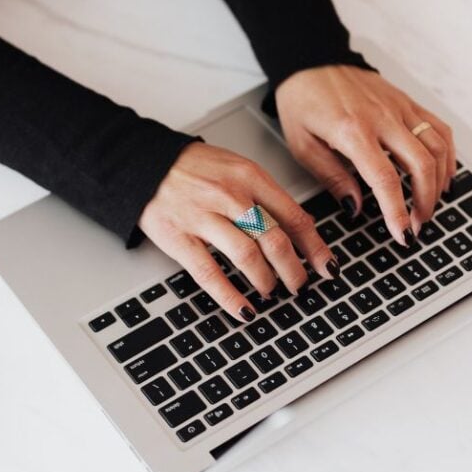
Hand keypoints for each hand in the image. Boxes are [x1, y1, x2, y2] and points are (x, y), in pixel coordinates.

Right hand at [138, 142, 337, 322]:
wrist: (144, 163)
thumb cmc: (193, 168)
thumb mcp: (237, 168)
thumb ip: (266, 196)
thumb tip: (300, 228)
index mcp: (250, 177)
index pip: (294, 216)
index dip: (315, 247)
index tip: (326, 266)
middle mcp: (230, 196)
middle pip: (275, 240)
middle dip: (294, 270)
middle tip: (300, 285)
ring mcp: (204, 218)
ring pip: (248, 258)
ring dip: (266, 282)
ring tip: (271, 292)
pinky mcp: (180, 239)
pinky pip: (210, 273)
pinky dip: (230, 296)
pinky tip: (243, 308)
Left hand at [275, 65, 455, 243]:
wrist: (310, 61)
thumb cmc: (302, 101)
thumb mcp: (303, 146)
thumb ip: (332, 177)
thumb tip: (356, 206)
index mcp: (353, 131)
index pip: (386, 179)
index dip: (398, 211)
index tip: (403, 234)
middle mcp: (382, 117)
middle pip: (421, 165)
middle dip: (425, 202)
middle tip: (417, 225)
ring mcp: (399, 107)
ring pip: (437, 147)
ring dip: (439, 182)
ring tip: (428, 206)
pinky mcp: (407, 101)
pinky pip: (438, 129)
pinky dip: (447, 155)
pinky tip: (442, 174)